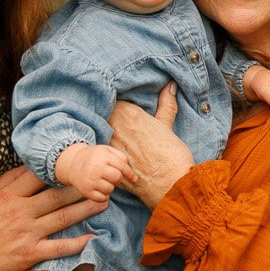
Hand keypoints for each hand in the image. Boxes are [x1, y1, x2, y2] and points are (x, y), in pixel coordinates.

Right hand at [0, 167, 97, 270]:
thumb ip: (8, 181)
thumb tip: (29, 166)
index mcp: (8, 195)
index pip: (38, 177)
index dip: (60, 170)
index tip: (78, 164)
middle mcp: (19, 212)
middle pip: (57, 196)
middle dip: (81, 188)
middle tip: (101, 182)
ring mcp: (26, 233)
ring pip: (62, 218)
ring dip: (85, 210)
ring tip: (103, 202)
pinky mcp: (29, 254)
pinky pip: (58, 247)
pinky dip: (76, 243)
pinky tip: (92, 237)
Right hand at [54, 143, 130, 202]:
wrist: (73, 163)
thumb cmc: (95, 157)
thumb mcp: (107, 150)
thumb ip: (121, 157)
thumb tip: (131, 172)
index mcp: (102, 156)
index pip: (122, 166)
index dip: (130, 174)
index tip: (134, 179)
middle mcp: (96, 168)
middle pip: (117, 178)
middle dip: (117, 178)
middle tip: (112, 176)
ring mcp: (90, 180)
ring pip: (110, 189)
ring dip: (110, 187)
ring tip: (103, 181)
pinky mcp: (86, 191)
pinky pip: (102, 199)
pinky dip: (104, 196)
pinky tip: (100, 189)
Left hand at [109, 83, 196, 207]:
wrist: (170, 184)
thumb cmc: (171, 154)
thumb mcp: (167, 124)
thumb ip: (166, 103)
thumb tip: (170, 85)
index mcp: (127, 114)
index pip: (111, 100)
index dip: (114, 103)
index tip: (119, 107)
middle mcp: (113, 127)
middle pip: (102, 116)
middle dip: (108, 117)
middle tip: (119, 123)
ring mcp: (108, 146)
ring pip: (98, 133)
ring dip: (104, 133)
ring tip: (116, 137)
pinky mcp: (106, 163)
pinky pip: (99, 153)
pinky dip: (103, 152)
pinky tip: (112, 154)